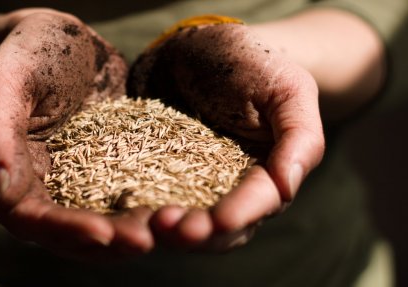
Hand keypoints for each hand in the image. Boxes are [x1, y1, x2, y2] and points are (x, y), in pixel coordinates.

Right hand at [0, 9, 153, 259]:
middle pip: (74, 232)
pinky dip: (153, 200)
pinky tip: (181, 199)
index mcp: (11, 178)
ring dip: (135, 228)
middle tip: (147, 239)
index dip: (65, 231)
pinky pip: (132, 190)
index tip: (103, 233)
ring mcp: (83, 181)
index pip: (32, 220)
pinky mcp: (112, 167)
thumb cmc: (27, 54)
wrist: (63, 41)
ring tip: (170, 225)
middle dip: (110, 240)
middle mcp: (48, 189)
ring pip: (107, 218)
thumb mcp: (5, 80)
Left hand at [127, 23, 324, 250]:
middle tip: (169, 226)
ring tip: (147, 224)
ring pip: (187, 221)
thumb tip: (289, 186)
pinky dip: (141, 211)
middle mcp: (235, 188)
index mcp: (270, 172)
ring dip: (168, 229)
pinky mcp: (161, 175)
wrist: (202, 49)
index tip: (220, 221)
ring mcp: (195, 184)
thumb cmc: (253, 64)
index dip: (241, 213)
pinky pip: (154, 198)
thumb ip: (300, 137)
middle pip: (222, 227)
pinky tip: (124, 211)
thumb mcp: (287, 89)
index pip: (260, 202)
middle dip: (199, 232)